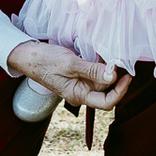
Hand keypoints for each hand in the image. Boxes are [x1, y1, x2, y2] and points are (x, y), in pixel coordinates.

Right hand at [7, 41, 131, 109]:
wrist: (28, 55)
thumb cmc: (46, 61)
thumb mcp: (70, 64)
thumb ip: (92, 70)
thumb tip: (113, 75)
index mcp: (78, 96)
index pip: (107, 102)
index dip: (120, 91)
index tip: (127, 75)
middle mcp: (81, 92)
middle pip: (106, 89)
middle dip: (116, 76)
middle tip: (121, 59)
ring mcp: (79, 83)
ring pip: (101, 79)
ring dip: (108, 68)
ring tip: (113, 54)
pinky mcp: (78, 74)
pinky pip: (94, 71)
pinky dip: (100, 63)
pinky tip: (101, 53)